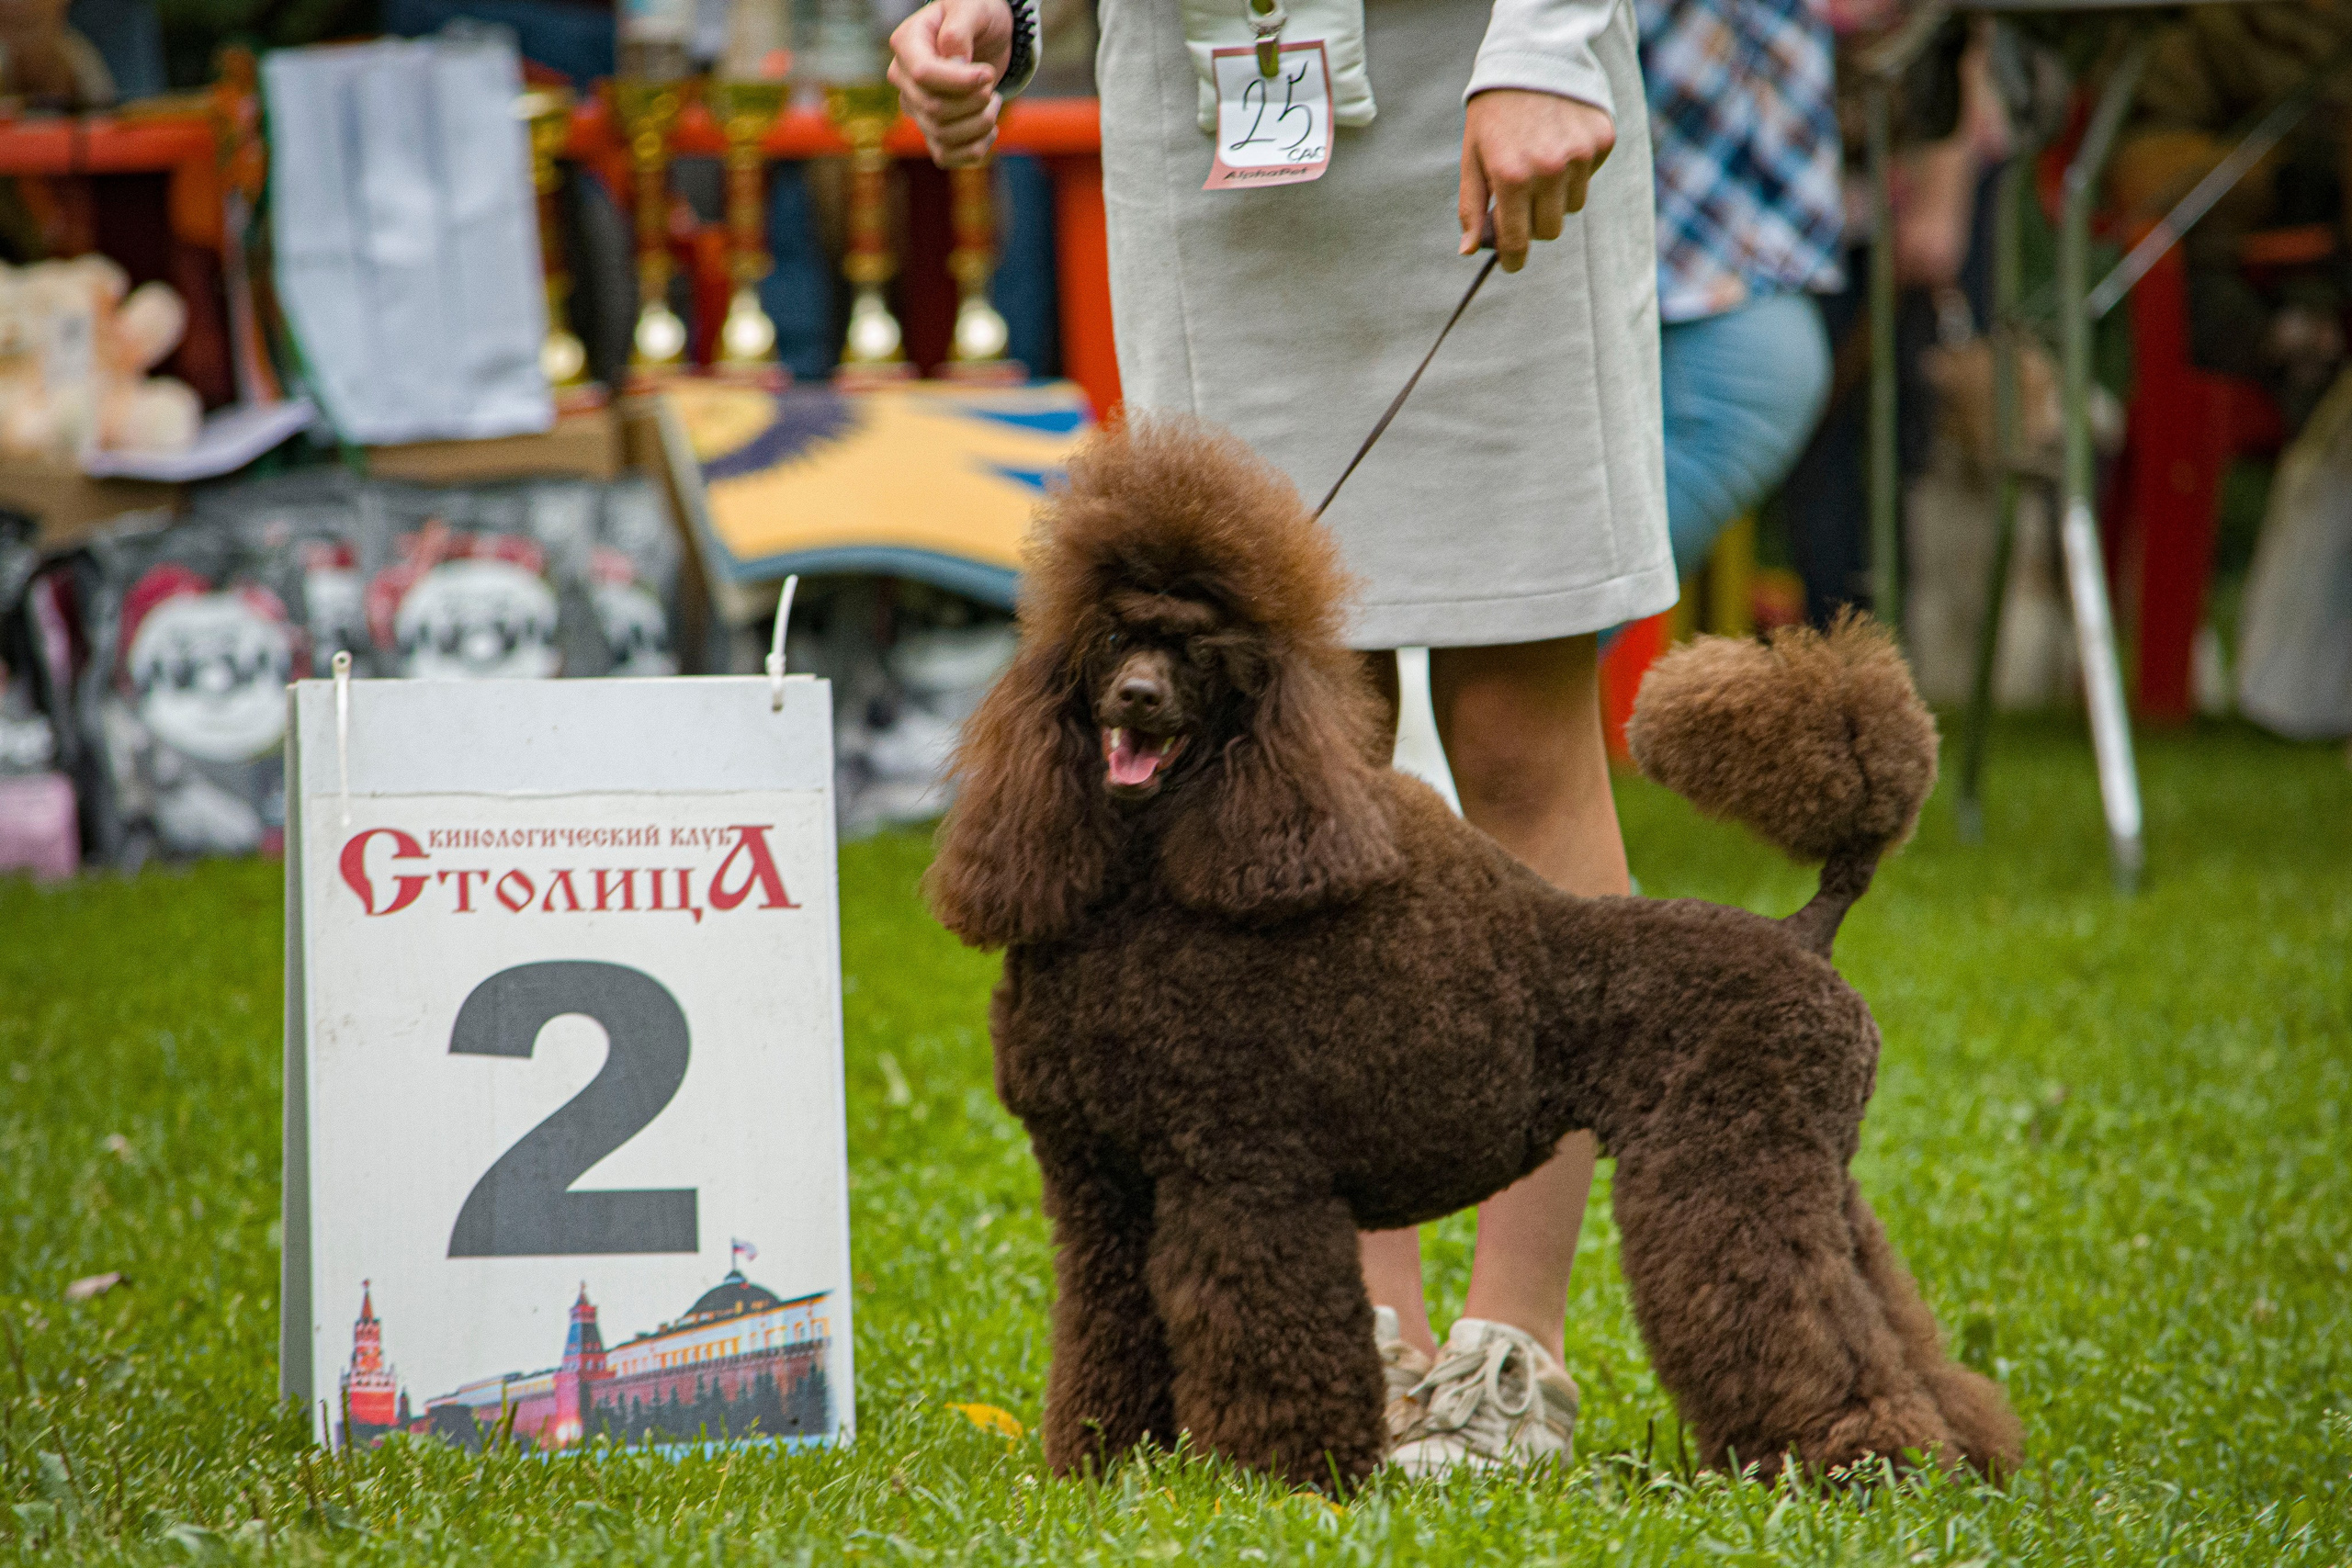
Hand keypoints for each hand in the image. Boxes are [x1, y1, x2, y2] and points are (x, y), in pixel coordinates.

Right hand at [888, 0, 1014, 166]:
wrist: (985, 34)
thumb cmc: (976, 14)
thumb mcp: (971, 7)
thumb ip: (959, 31)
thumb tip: (955, 63)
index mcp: (906, 44)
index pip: (924, 75)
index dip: (960, 82)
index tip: (988, 74)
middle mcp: (903, 79)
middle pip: (935, 109)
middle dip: (974, 102)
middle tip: (991, 84)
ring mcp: (915, 108)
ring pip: (943, 135)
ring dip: (981, 123)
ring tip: (994, 100)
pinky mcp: (932, 130)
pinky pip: (946, 156)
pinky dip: (975, 149)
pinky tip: (990, 128)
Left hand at [1459, 90, 1614, 272]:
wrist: (1532, 57)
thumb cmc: (1494, 112)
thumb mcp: (1472, 156)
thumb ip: (1471, 207)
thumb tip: (1469, 251)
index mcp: (1511, 176)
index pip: (1518, 241)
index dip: (1513, 259)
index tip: (1511, 263)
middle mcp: (1549, 169)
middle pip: (1549, 231)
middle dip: (1532, 223)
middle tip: (1521, 200)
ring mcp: (1580, 156)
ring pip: (1572, 206)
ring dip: (1555, 196)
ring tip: (1540, 162)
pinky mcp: (1601, 140)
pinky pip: (1589, 177)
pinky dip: (1576, 170)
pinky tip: (1560, 143)